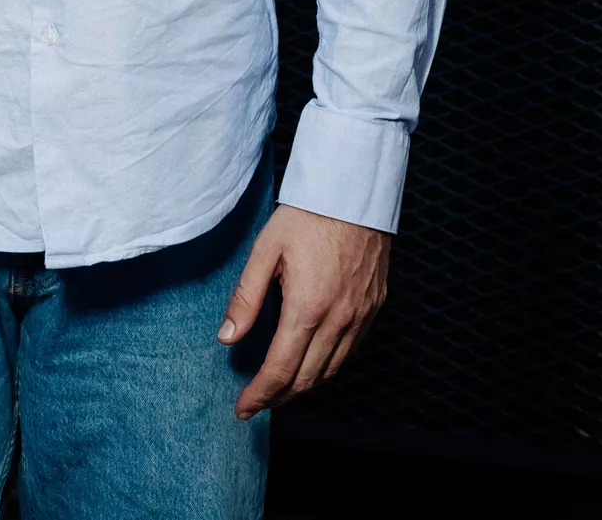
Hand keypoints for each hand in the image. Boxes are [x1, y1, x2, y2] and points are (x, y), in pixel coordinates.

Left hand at [219, 204, 389, 416]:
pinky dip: (328, 367)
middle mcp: (339, 319)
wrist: (354, 191)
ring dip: (303, 387)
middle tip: (256, 403)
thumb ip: (246, 298)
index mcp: (308, 307)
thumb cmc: (307, 215)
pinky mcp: (374, 308)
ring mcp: (360, 316)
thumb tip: (227, 339)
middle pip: (307, 379)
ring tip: (279, 389)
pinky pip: (350, 352)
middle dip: (278, 397)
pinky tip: (311, 362)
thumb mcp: (266, 249)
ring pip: (331, 371)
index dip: (260, 395)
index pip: (281, 369)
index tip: (242, 408)